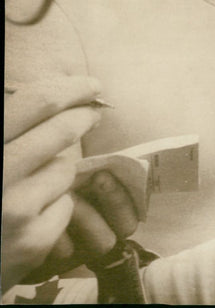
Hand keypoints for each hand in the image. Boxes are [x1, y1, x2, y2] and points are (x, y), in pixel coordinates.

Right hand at [2, 77, 138, 290]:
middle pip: (62, 130)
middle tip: (93, 113)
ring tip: (31, 185)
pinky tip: (31, 217)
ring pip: (65, 169)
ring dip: (57, 171)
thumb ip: (11, 127)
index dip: (71, 88)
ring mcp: (14, 210)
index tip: (91, 85)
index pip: (36, 101)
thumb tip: (54, 93)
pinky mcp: (32, 240)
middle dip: (84, 117)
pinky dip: (55, 207)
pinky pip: (66, 205)